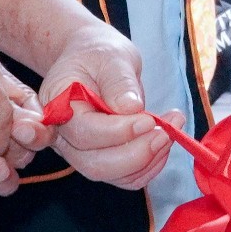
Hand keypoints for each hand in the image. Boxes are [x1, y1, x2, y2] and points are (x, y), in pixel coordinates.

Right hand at [41, 22, 176, 189]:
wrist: (95, 61)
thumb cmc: (99, 54)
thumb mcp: (110, 56)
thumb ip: (118, 81)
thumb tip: (131, 107)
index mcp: (59, 106)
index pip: (84, 132)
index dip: (118, 132)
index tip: (148, 120)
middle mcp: (65, 136)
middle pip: (94, 164)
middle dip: (135, 154)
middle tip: (165, 133)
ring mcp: (82, 152)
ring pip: (112, 175)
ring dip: (148, 161)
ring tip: (172, 131)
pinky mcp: (103, 159)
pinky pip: (126, 176)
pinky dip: (149, 166)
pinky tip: (165, 141)